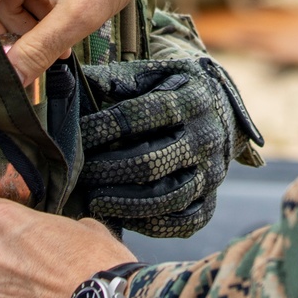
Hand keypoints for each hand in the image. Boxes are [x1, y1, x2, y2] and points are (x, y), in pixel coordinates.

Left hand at [80, 57, 263, 236]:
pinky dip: (153, 225)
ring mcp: (212, 172)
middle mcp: (206, 138)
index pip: (140, 116)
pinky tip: (123, 217)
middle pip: (151, 162)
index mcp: (192, 100)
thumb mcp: (155, 72)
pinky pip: (184, 222)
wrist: (222, 109)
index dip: (103, 127)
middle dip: (107, 170)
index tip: (76, 134)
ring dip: (125, 203)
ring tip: (93, 200)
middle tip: (78, 174)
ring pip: (168, 197)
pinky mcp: (211, 198)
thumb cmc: (175, 88)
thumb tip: (77, 81)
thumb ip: (119, 78)